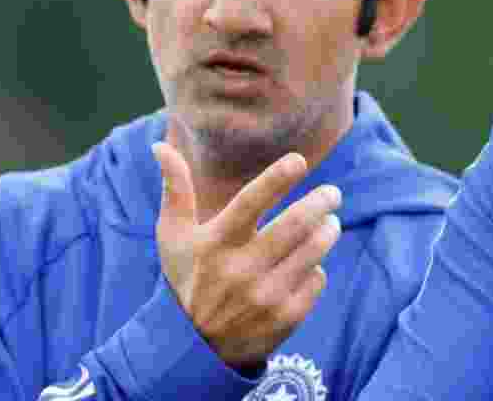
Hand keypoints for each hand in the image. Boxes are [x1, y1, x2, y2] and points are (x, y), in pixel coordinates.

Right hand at [153, 141, 341, 370]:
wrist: (194, 347)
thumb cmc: (188, 278)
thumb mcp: (174, 237)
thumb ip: (175, 190)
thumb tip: (160, 145)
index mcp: (215, 243)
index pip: (250, 202)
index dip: (277, 178)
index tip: (299, 161)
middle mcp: (241, 270)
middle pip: (295, 225)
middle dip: (321, 202)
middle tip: (333, 193)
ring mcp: (265, 295)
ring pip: (313, 250)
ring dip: (328, 230)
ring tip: (330, 223)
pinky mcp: (285, 317)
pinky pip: (317, 279)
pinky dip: (317, 267)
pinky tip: (308, 265)